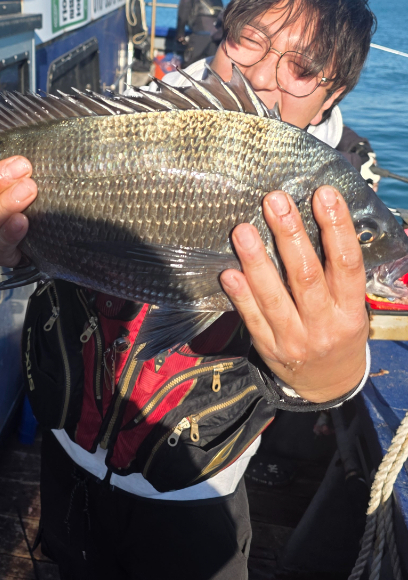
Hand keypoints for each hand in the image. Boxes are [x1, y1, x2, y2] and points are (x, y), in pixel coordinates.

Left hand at [219, 187, 368, 402]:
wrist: (328, 384)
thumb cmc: (339, 331)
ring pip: (274, 297)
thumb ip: (336, 271)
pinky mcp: (269, 348)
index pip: (347, 263)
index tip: (324, 195)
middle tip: (275, 201)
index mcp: (350, 309)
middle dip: (290, 234)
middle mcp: (324, 325)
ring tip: (243, 230)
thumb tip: (317, 215)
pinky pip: (252, 319)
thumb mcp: (350, 305)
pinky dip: (240, 296)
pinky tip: (228, 272)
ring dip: (256, 261)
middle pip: (306, 275)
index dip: (337, 227)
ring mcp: (295, 339)